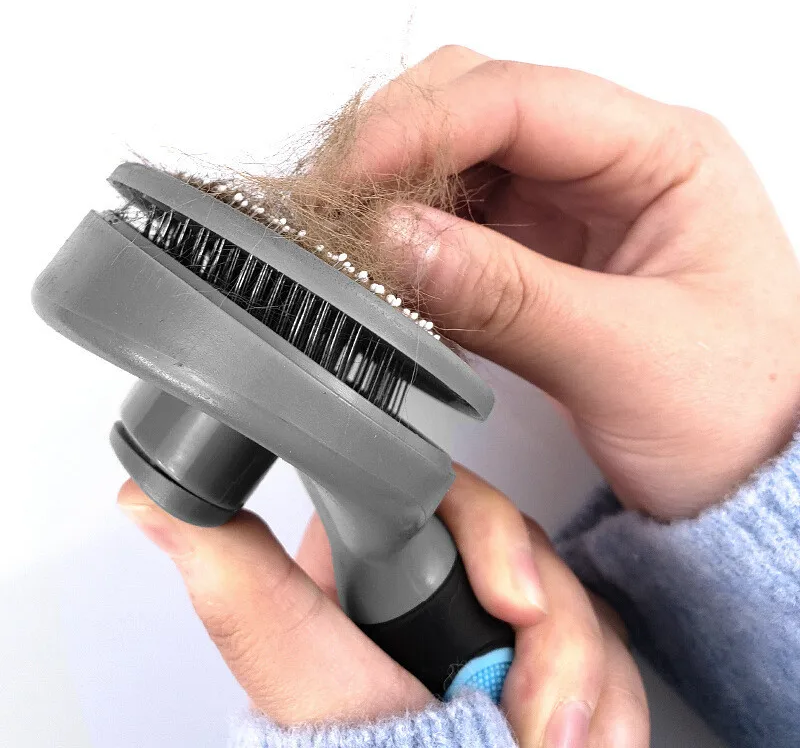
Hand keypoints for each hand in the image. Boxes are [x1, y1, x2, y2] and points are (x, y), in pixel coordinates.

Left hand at [118, 470, 647, 744]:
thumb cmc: (362, 746)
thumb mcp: (297, 663)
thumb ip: (234, 579)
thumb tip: (147, 492)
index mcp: (393, 561)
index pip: (459, 500)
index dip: (493, 535)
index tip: (509, 597)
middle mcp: (453, 582)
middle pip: (533, 552)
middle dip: (555, 634)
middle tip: (539, 712)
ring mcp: (509, 620)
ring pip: (582, 603)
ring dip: (586, 683)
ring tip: (554, 743)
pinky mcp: (557, 658)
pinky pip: (612, 654)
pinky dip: (611, 706)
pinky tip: (583, 742)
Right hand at [354, 46, 799, 518]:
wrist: (748, 479)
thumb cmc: (739, 415)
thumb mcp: (624, 359)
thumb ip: (505, 297)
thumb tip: (394, 242)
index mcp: (663, 156)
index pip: (520, 101)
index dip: (423, 129)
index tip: (354, 181)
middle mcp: (612, 166)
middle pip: (476, 108)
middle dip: (398, 148)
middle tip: (340, 209)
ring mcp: (572, 210)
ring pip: (457, 166)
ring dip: (396, 198)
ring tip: (354, 248)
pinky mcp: (540, 256)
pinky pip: (457, 227)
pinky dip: (412, 246)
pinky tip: (390, 276)